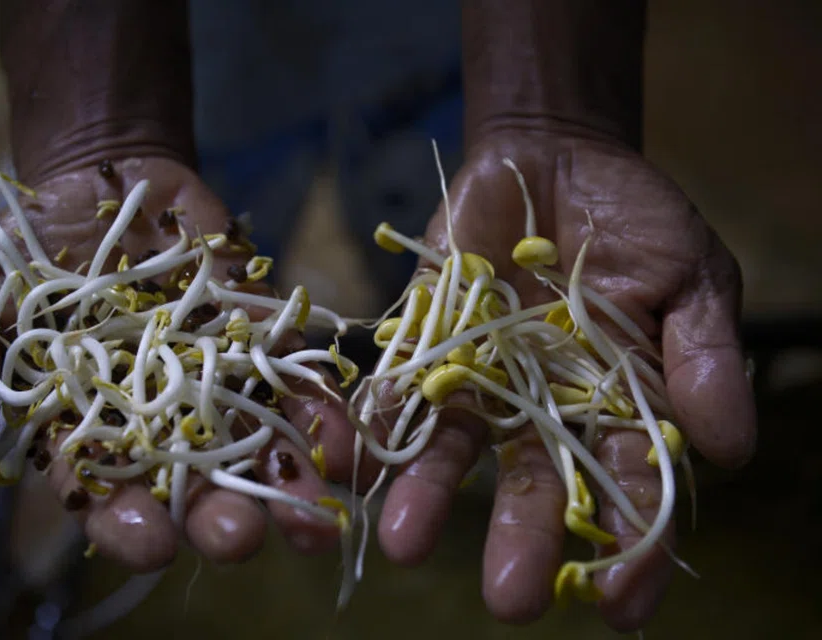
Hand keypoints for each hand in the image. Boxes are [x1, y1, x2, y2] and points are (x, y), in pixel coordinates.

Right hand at [0, 157, 356, 570]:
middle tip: (244, 538)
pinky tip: (342, 440)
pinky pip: (294, 380)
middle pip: (191, 483)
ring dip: (287, 483)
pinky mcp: (261, 340)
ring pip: (255, 445)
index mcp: (93, 432)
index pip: (104, 493)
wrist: (104, 186)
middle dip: (218, 512)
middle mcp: (162, 423)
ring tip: (317, 521)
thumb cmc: (33, 258)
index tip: (150, 544)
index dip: (124, 520)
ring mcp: (218, 382)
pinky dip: (316, 408)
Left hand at [373, 129, 756, 629]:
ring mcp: (477, 380)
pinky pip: (395, 388)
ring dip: (428, 496)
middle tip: (509, 601)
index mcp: (616, 406)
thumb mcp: (690, 276)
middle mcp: (541, 411)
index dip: (629, 546)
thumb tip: (732, 449)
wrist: (552, 157)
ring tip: (404, 544)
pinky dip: (373, 423)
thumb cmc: (636, 219)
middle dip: (522, 539)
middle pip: (532, 484)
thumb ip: (703, 356)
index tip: (621, 608)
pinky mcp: (422, 343)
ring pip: (452, 449)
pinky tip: (353, 459)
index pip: (628, 487)